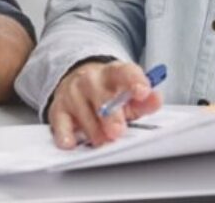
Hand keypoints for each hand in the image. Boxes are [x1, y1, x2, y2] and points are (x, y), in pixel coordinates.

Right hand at [48, 60, 162, 148]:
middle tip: (117, 131)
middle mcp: (90, 79)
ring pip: (81, 110)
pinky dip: (64, 133)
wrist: (81, 85)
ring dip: (93, 129)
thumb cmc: (110, 95)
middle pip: (99, 93)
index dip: (134, 81)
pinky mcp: (58, 108)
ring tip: (102, 141)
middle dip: (109, 114)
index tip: (142, 92)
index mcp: (113, 73)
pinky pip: (60, 121)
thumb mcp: (129, 96)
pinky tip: (69, 142)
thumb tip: (156, 98)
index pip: (124, 72)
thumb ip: (144, 101)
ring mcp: (72, 93)